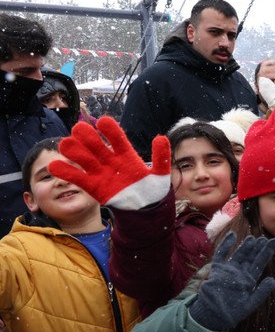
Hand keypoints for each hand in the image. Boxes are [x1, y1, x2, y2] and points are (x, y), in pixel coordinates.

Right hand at [48, 116, 170, 209]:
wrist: (145, 210)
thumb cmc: (153, 190)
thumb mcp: (161, 174)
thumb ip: (161, 158)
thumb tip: (160, 138)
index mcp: (127, 155)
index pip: (117, 139)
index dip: (110, 130)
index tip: (104, 121)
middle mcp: (111, 160)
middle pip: (96, 145)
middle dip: (88, 137)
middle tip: (79, 129)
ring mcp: (100, 172)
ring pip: (84, 158)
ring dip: (74, 151)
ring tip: (66, 144)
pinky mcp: (92, 186)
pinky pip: (77, 177)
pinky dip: (65, 171)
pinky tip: (55, 165)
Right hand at [189, 233, 274, 331]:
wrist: (213, 316)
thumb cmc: (232, 312)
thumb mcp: (250, 304)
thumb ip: (261, 292)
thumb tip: (273, 281)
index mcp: (249, 280)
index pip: (260, 263)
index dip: (266, 252)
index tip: (274, 242)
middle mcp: (240, 272)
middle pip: (251, 257)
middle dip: (258, 247)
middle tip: (265, 238)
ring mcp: (229, 270)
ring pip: (238, 254)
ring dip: (245, 246)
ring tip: (253, 238)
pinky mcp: (217, 269)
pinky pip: (221, 254)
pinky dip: (225, 245)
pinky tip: (232, 235)